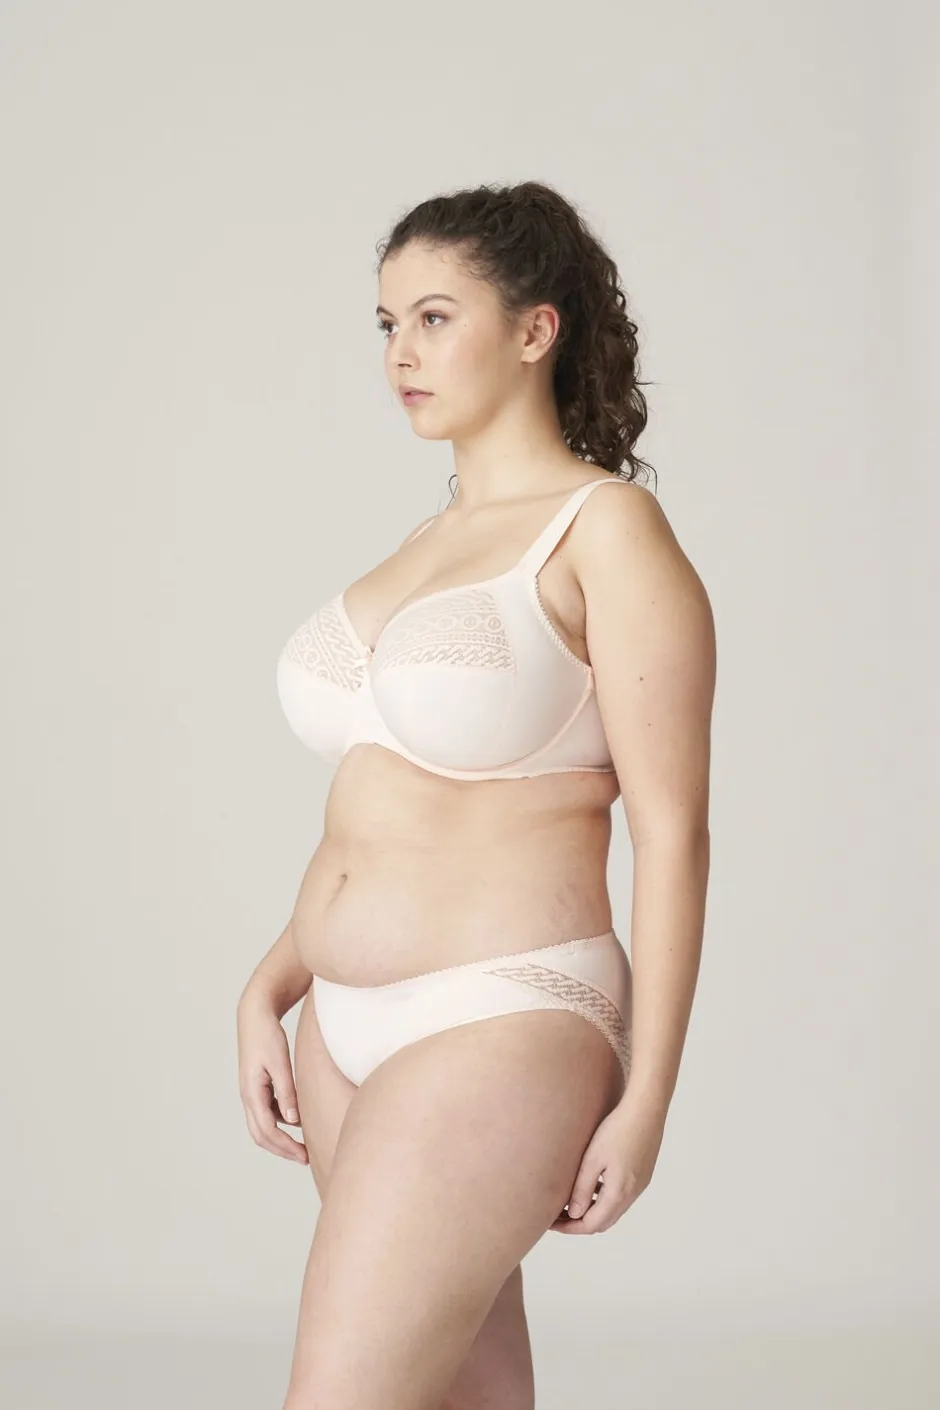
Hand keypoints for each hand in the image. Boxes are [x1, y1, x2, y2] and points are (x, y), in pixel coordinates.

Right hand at [236, 990, 308, 1165]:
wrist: (255, 1015)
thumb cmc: (268, 1036)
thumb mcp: (280, 1063)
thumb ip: (286, 1091)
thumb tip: (293, 1120)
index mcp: (251, 1093)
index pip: (266, 1131)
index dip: (285, 1147)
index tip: (304, 1156)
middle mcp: (248, 1096)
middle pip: (261, 1134)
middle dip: (282, 1149)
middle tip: (305, 1158)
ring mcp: (251, 1092)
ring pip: (263, 1125)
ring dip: (280, 1138)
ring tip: (304, 1145)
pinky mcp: (258, 1086)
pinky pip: (267, 1112)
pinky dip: (281, 1122)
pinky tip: (298, 1121)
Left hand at [550, 1090, 665, 1234]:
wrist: (646, 1110)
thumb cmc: (617, 1130)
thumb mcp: (593, 1159)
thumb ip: (583, 1189)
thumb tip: (574, 1214)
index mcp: (619, 1194)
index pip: (591, 1224)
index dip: (570, 1228)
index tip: (552, 1222)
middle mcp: (632, 1194)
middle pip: (603, 1222)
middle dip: (580, 1223)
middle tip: (559, 1215)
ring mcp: (640, 1185)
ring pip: (613, 1210)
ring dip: (593, 1211)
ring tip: (572, 1202)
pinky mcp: (643, 1174)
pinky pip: (621, 1197)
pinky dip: (605, 1199)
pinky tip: (593, 1185)